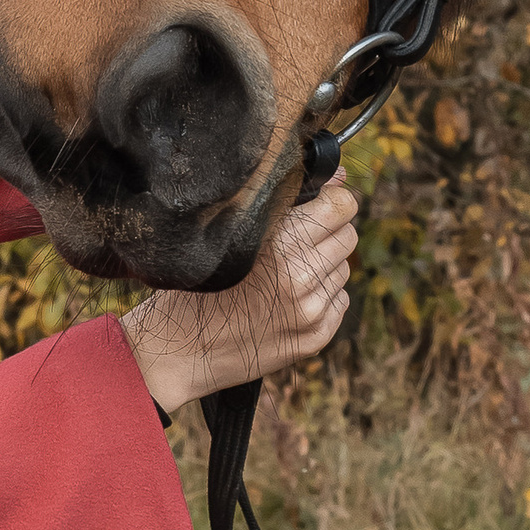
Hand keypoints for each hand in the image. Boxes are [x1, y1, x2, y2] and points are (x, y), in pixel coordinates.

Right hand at [120, 189, 359, 416]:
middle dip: (328, 233)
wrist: (181, 351)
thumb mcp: (231, 234)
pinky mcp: (316, 337)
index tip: (319, 203)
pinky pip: (339, 301)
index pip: (340, 206)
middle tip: (297, 241)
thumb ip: (285, 205)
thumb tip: (339, 178)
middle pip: (348, 236)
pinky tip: (288, 300)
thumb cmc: (197, 285)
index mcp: (279, 244)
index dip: (332, 200)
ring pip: (343, 269)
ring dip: (323, 266)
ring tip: (285, 274)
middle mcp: (301, 277)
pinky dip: (322, 296)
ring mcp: (311, 310)